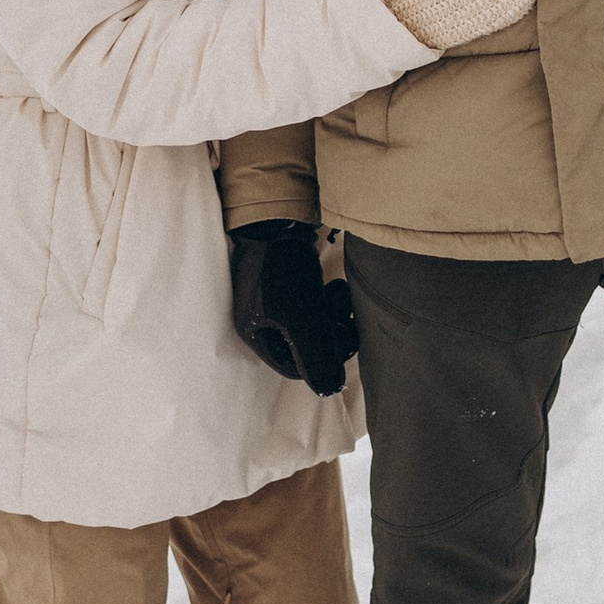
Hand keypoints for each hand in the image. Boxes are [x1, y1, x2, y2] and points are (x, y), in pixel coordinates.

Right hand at [229, 221, 357, 392]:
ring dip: (332, 315)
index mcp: (255, 332)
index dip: (321, 364)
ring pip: (310, 320)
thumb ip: (317, 358)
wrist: (276, 214)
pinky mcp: (286, 276)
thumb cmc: (284, 271)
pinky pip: (310, 299)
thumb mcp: (303, 320)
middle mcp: (260, 317)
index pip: (292, 367)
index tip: (342, 347)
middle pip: (304, 343)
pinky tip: (335, 286)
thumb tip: (331, 389)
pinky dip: (326, 297)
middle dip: (330, 336)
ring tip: (342, 298)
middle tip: (348, 322)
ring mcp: (272, 296)